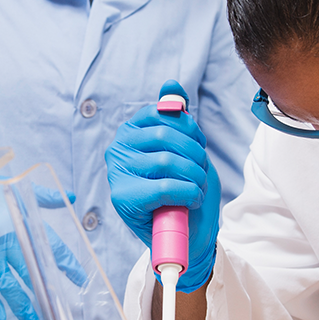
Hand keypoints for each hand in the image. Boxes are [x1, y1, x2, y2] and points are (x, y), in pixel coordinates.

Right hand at [0, 187, 87, 319]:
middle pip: (30, 269)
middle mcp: (4, 237)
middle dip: (44, 290)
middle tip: (56, 308)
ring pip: (6, 283)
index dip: (67, 263)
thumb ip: (44, 195)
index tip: (80, 280)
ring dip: (20, 304)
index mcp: (19, 220)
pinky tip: (0, 316)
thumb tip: (70, 196)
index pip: (49, 244)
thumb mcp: (13, 188)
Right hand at [105, 80, 219, 290]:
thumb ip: (176, 116)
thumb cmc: (185, 188)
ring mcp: (117, 175)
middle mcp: (117, 150)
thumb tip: (171, 85)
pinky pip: (166, 187)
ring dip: (195, 176)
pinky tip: (191, 200)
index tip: (197, 147)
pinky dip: (188, 193)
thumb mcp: (185, 147)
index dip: (189, 130)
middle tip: (201, 172)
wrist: (188, 234)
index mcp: (130, 133)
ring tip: (196, 188)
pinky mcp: (123, 199)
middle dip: (195, 155)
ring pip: (168, 162)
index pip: (163, 114)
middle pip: (167, 136)